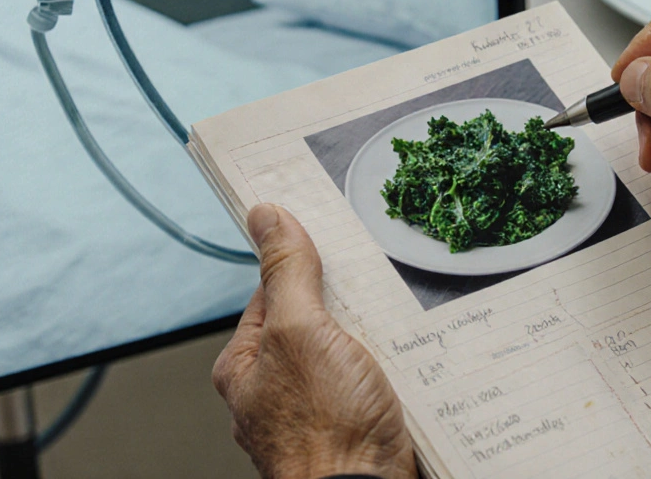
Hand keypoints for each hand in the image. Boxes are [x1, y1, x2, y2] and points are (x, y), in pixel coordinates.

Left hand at [213, 204, 415, 478]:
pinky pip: (372, 386)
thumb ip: (286, 273)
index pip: (273, 293)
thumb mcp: (300, 330)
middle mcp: (274, 393)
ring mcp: (314, 414)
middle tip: (372, 303)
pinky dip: (390, 374)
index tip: (331, 248)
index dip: (304, 269)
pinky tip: (404, 371)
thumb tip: (266, 217)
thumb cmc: (323, 433)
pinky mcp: (352, 430)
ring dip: (375, 344)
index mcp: (245, 366)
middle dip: (349, 310)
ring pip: (348, 356)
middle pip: (314, 323)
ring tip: (392, 341)